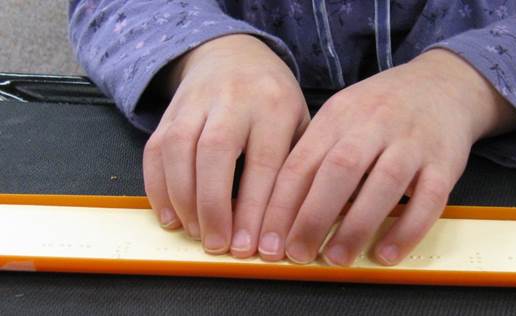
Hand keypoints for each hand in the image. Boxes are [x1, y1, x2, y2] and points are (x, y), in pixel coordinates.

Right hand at [143, 35, 309, 256]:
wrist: (231, 53)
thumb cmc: (272, 98)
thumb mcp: (300, 120)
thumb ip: (296, 164)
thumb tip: (294, 223)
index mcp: (275, 106)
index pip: (265, 163)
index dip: (257, 210)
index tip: (254, 247)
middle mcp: (233, 100)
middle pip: (216, 152)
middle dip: (214, 205)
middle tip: (218, 245)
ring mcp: (196, 102)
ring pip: (179, 149)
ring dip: (183, 199)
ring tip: (195, 233)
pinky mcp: (170, 111)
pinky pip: (155, 148)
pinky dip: (157, 187)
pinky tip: (170, 215)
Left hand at [257, 49, 515, 265]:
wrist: (443, 83)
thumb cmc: (382, 108)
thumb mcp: (342, 116)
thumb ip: (316, 154)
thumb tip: (282, 212)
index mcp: (339, 116)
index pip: (302, 163)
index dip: (281, 206)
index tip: (268, 242)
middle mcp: (374, 125)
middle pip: (339, 170)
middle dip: (313, 217)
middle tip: (298, 254)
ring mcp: (412, 142)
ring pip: (384, 183)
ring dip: (357, 226)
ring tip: (336, 258)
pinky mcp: (445, 162)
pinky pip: (429, 198)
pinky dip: (407, 229)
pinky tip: (387, 253)